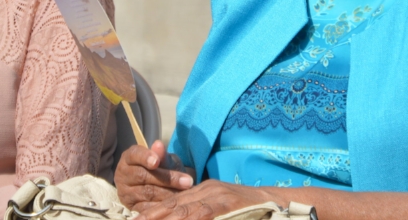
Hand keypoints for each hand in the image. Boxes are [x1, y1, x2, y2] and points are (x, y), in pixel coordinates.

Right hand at [115, 140, 193, 210]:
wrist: (157, 185)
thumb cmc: (160, 167)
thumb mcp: (163, 160)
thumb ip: (161, 155)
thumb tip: (159, 144)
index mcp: (129, 157)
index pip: (135, 155)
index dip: (145, 157)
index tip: (156, 161)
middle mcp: (123, 174)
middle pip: (144, 176)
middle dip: (168, 179)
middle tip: (188, 182)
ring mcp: (125, 192)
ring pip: (147, 193)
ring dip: (168, 194)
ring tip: (185, 193)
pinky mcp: (131, 207)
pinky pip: (147, 208)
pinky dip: (162, 206)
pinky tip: (175, 205)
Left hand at [135, 180, 279, 219]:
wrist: (272, 200)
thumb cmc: (245, 207)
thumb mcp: (220, 207)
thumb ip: (201, 211)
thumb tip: (184, 218)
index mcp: (202, 191)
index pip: (172, 201)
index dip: (153, 211)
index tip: (135, 218)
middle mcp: (206, 190)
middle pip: (174, 204)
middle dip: (152, 215)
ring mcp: (217, 195)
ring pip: (186, 209)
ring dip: (166, 218)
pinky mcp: (227, 203)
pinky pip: (205, 212)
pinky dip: (192, 218)